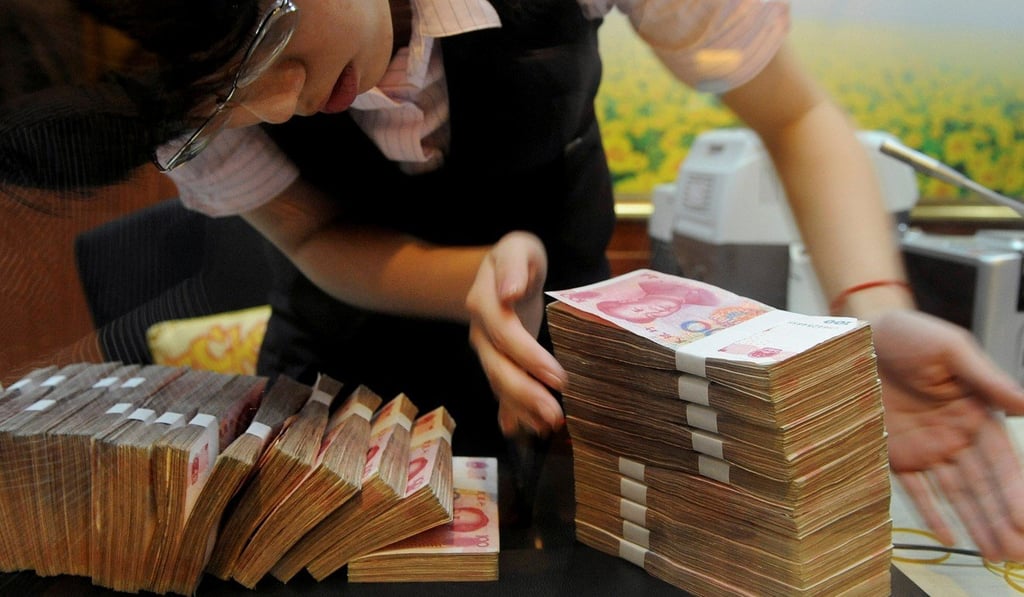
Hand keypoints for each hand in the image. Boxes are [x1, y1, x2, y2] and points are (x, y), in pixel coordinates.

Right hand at [466, 231, 566, 436]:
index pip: (507, 335)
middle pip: (500, 368)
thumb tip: (509, 293)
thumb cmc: (517, 258)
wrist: (502, 271)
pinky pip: (500, 391)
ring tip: (548, 427)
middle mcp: (481, 332)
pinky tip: (525, 431)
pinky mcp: (497, 363)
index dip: (530, 358)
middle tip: (555, 415)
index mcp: (486, 304)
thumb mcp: (517, 248)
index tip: (558, 377)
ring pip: (500, 384)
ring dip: (522, 409)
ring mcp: (487, 351)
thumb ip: (514, 266)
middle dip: (526, 395)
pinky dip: (512, 413)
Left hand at [871, 308, 1023, 561]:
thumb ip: (986, 378)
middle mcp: (956, 436)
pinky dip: (933, 513)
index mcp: (978, 412)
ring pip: (956, 493)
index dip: (1015, 491)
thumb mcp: (951, 349)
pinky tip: (951, 539)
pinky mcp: (895, 453)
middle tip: (1016, 552)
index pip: (1003, 460)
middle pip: (984, 485)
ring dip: (977, 524)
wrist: (858, 334)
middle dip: (1002, 518)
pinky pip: (916, 489)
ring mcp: (927, 447)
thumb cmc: (909, 335)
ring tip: (996, 554)